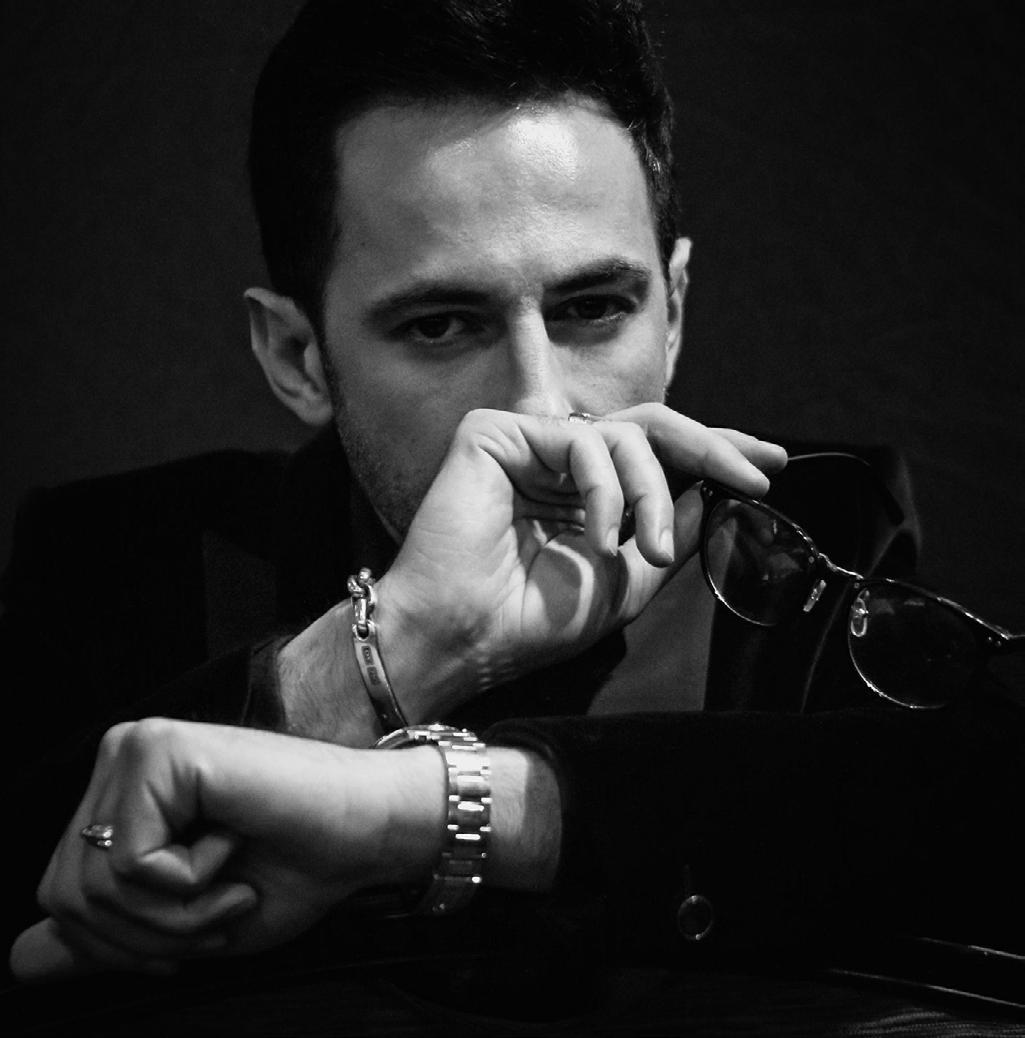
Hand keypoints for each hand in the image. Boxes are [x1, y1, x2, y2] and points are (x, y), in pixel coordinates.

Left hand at [10, 719, 444, 980]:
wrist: (366, 834)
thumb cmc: (294, 871)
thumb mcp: (185, 924)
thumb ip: (106, 935)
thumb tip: (17, 962)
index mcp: (123, 794)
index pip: (60, 896)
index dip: (125, 942)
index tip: (202, 923)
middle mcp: (121, 758)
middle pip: (65, 895)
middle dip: (147, 935)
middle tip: (223, 904)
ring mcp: (138, 747)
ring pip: (93, 885)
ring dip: (176, 915)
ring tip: (233, 880)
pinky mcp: (162, 751)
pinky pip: (131, 861)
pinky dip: (189, 883)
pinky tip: (236, 842)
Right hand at [380, 404, 785, 711]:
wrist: (464, 637)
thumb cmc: (531, 621)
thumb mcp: (623, 584)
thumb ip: (663, 537)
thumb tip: (704, 497)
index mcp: (583, 496)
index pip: (654, 459)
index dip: (712, 455)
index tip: (767, 466)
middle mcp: (558, 465)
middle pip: (649, 429)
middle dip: (712, 446)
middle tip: (755, 474)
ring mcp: (527, 446)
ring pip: (624, 436)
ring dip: (652, 493)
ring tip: (651, 550)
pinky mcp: (496, 434)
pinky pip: (581, 441)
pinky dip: (606, 490)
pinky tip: (601, 538)